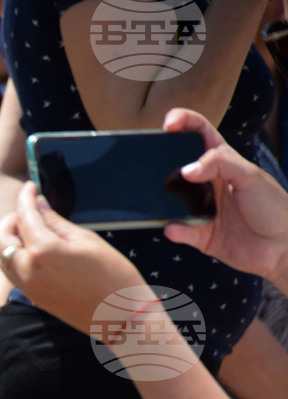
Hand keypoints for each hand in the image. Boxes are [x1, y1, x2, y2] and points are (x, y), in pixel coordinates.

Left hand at [0, 182, 144, 333]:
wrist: (122, 317)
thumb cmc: (113, 274)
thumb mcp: (86, 240)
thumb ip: (56, 222)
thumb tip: (39, 205)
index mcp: (43, 250)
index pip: (24, 216)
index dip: (25, 197)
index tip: (30, 187)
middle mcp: (27, 269)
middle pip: (0, 238)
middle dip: (11, 220)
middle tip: (31, 212)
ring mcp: (27, 286)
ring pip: (2, 257)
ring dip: (11, 240)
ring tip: (34, 231)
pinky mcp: (32, 297)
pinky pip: (12, 273)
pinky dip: (16, 257)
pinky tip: (36, 251)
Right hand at [163, 107, 287, 284]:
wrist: (284, 247)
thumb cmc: (274, 207)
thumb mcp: (251, 176)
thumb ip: (220, 164)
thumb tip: (186, 169)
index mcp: (223, 163)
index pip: (200, 134)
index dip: (184, 122)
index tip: (169, 124)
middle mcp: (208, 184)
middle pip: (177, 166)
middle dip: (161, 162)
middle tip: (152, 163)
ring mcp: (201, 209)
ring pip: (172, 200)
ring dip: (162, 199)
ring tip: (156, 197)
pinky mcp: (199, 234)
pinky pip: (180, 231)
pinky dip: (174, 230)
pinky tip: (174, 228)